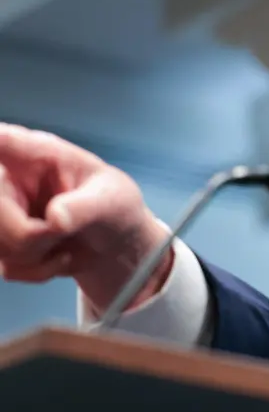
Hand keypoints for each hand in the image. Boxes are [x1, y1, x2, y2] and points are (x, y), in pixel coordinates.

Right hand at [0, 123, 171, 311]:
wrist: (114, 244)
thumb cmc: (113, 206)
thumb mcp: (111, 200)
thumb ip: (84, 206)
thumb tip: (55, 219)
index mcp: (35, 154)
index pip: (2, 140)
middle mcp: (9, 180)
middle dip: (30, 235)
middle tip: (62, 232)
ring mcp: (3, 213)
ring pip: (0, 245)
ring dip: (38, 255)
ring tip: (65, 238)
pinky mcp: (2, 242)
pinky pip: (7, 268)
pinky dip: (37, 271)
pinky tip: (58, 256)